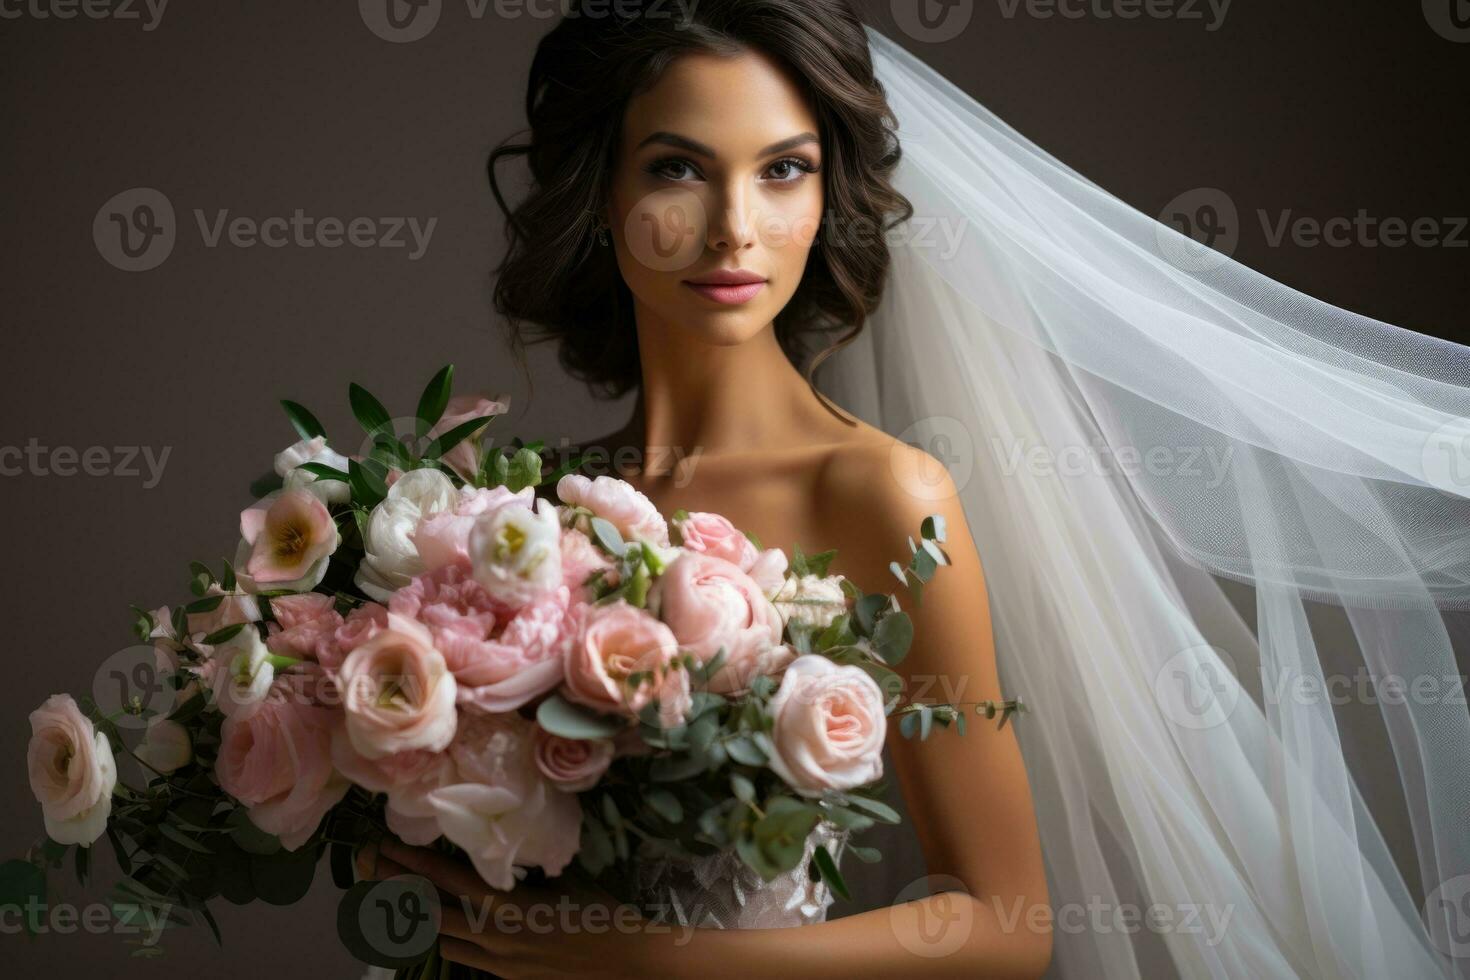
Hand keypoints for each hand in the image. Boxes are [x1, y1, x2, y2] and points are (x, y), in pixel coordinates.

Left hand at [355, 836, 665, 979]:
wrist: (631, 965)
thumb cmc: (605, 914)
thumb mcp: (564, 883)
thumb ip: (526, 874)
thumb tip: (504, 850)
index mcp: (506, 907)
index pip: (444, 881)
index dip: (410, 864)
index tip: (382, 846)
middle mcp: (492, 937)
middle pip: (429, 912)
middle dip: (396, 887)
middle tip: (368, 865)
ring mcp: (497, 962)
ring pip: (442, 938)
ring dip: (419, 916)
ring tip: (397, 895)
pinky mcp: (507, 979)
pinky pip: (466, 957)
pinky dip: (453, 938)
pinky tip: (450, 927)